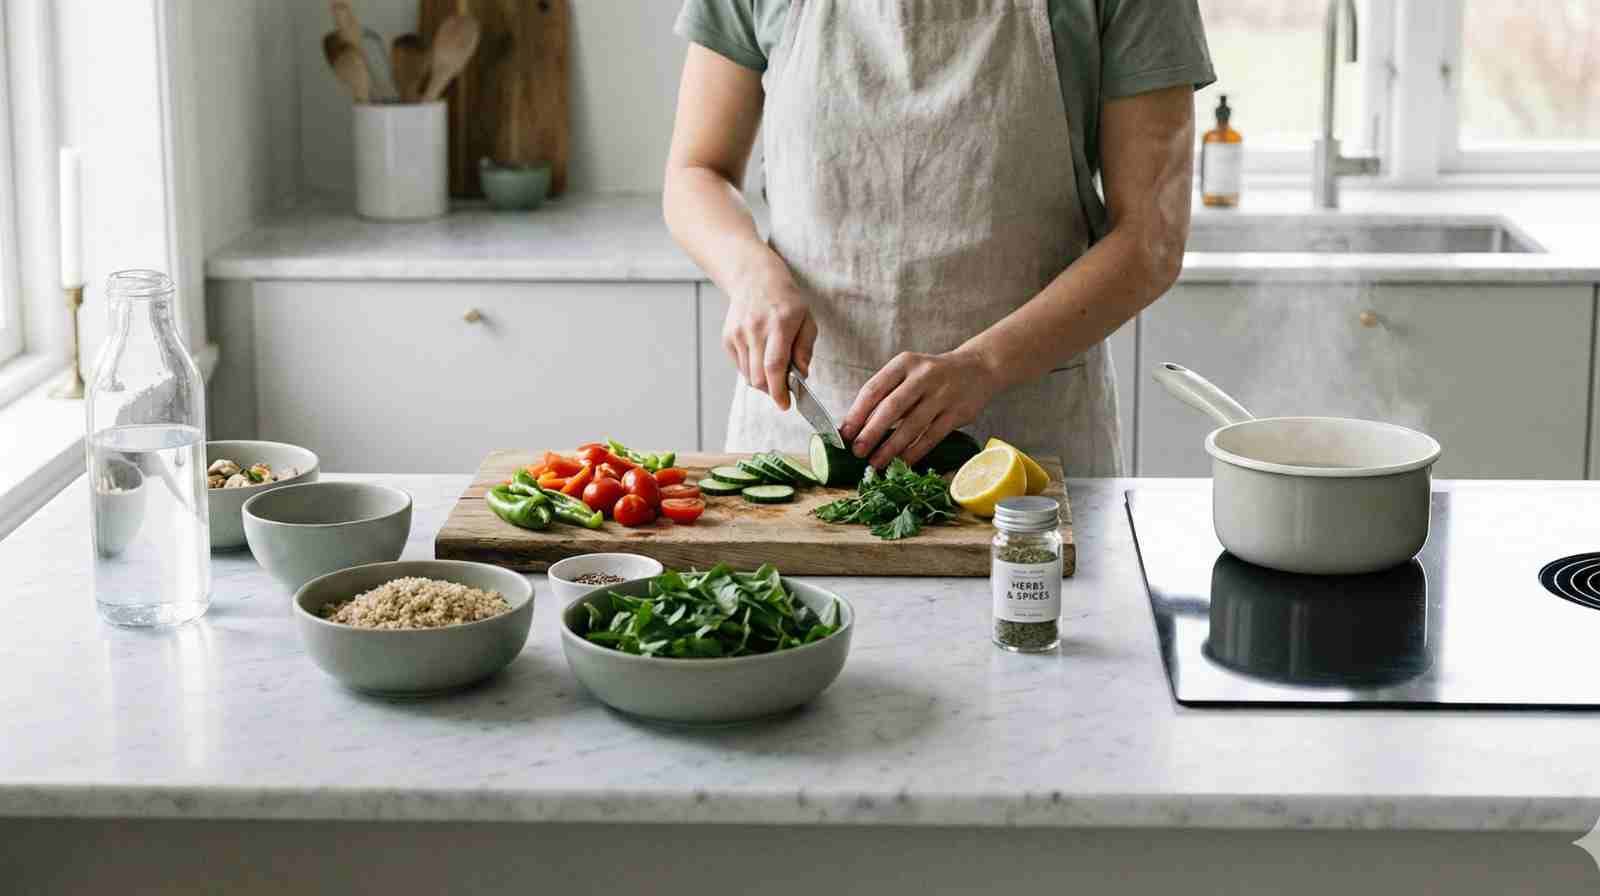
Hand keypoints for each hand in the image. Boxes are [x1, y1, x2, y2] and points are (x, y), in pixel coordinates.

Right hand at [721, 267, 817, 410]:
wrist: (754, 279)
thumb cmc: (786, 301)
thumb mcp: (806, 320)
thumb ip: (805, 349)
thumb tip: (802, 375)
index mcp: (779, 324)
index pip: (775, 365)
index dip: (779, 390)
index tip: (785, 405)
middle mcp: (755, 329)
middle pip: (759, 376)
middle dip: (772, 391)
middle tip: (783, 389)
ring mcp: (738, 334)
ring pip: (748, 376)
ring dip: (762, 381)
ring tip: (773, 368)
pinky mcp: (728, 338)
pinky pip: (740, 367)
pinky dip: (751, 370)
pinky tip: (759, 355)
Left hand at [840, 349, 1001, 468]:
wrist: (977, 368)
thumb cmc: (932, 375)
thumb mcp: (908, 373)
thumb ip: (886, 394)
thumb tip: (855, 426)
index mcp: (904, 363)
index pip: (874, 389)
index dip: (856, 413)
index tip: (844, 434)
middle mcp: (923, 376)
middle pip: (891, 408)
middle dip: (871, 433)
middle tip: (857, 452)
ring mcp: (942, 394)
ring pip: (912, 425)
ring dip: (891, 448)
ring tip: (876, 462)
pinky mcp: (957, 413)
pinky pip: (932, 437)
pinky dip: (915, 452)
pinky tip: (902, 462)